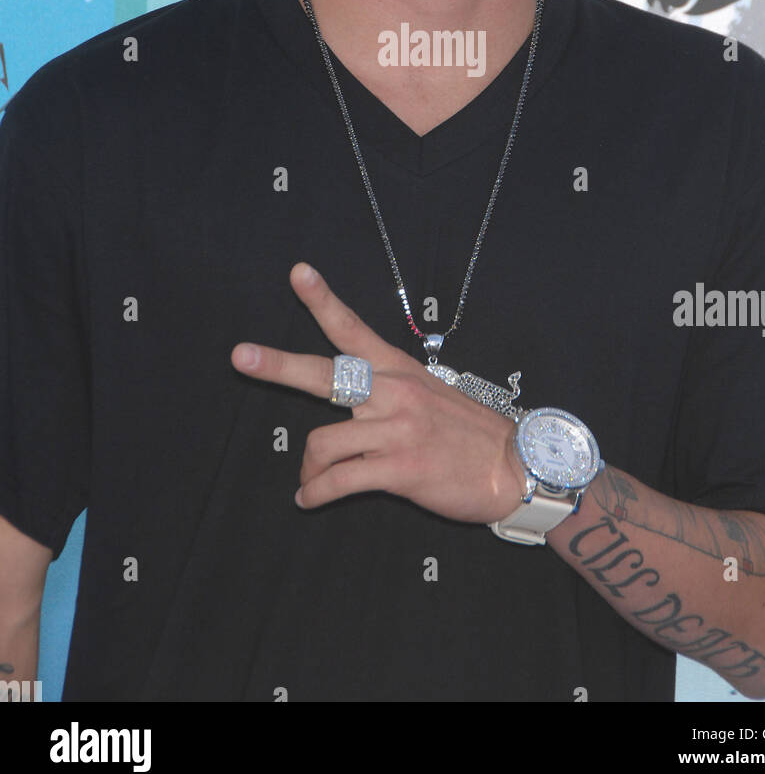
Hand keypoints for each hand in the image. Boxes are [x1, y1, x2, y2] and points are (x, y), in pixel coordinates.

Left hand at [230, 262, 526, 524]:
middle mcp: (392, 391)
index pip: (353, 328)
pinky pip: (339, 481)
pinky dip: (317, 493)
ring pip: (321, 442)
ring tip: (309, 483)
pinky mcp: (398, 467)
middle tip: (240, 355)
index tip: (298, 273)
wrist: (515, 467)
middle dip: (277, 365)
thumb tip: (351, 403)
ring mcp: (394, 428)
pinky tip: (310, 500)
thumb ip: (389, 393)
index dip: (323, 299)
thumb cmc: (470, 434)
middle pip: (323, 373)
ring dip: (308, 470)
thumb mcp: (432, 395)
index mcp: (399, 369)